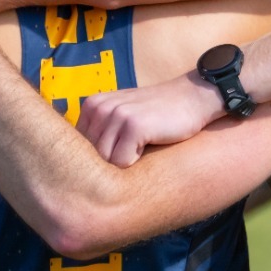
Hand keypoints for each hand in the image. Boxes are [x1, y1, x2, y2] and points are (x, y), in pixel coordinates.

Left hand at [77, 71, 223, 166]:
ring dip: (124, 162)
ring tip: (142, 147)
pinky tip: (151, 145)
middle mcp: (99, 108)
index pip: (77, 149)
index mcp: (92, 106)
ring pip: (104, 162)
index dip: (98, 157)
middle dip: (109, 163)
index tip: (118, 150)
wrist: (193, 98)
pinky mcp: (133, 125)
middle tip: (133, 152)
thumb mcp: (123, 115)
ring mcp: (116, 115)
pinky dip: (137, 162)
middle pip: (89, 158)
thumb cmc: (159, 114)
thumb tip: (79, 172)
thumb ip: (101, 133)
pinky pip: (122, 163)